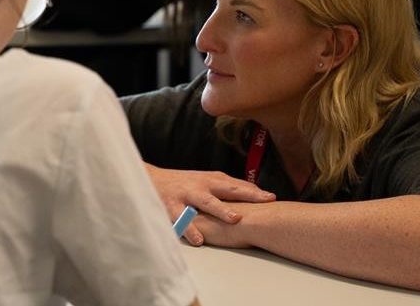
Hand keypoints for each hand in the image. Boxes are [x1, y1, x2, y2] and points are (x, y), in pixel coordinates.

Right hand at [144, 163, 274, 245]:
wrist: (148, 179)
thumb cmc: (182, 183)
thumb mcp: (204, 180)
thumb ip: (226, 187)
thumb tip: (255, 192)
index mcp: (210, 180)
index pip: (236, 185)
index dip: (254, 191)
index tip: (271, 198)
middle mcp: (200, 186)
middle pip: (225, 189)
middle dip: (244, 195)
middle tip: (262, 202)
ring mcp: (186, 195)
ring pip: (205, 202)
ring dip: (220, 210)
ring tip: (234, 220)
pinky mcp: (170, 206)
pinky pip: (182, 219)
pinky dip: (190, 229)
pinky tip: (199, 240)